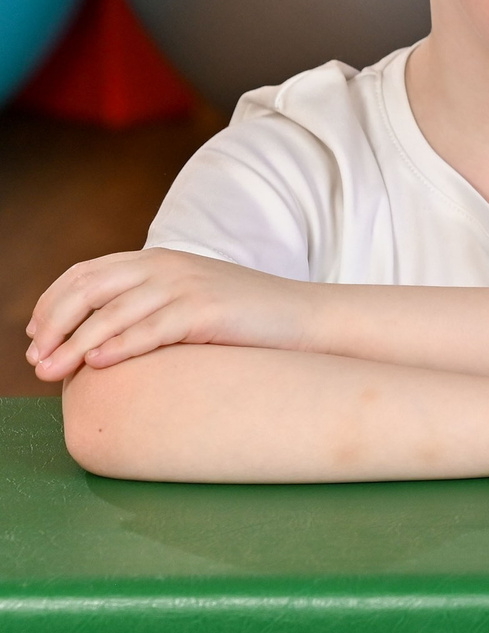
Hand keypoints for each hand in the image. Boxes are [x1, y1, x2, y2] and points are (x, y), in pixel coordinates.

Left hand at [27, 249, 318, 380]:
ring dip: (74, 344)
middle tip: (37, 360)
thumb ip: (150, 305)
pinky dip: (117, 345)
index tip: (35, 336)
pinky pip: (150, 328)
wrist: (308, 319)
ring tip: (52, 372)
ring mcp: (186, 285)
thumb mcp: (191, 301)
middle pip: (88, 288)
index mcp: (159, 260)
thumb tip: (101, 339)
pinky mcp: (206, 310)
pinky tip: (96, 364)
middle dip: (53, 324)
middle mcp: (167, 266)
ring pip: (111, 312)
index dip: (51, 303)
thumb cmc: (247, 321)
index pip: (85, 273)